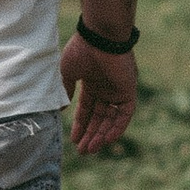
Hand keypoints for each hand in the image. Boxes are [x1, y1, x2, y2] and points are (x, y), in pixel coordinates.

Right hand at [60, 33, 138, 153]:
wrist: (99, 37)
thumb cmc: (81, 50)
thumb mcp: (67, 72)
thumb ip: (65, 90)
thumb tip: (60, 109)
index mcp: (92, 83)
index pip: (87, 110)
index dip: (80, 125)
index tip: (73, 140)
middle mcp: (106, 89)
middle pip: (99, 118)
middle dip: (90, 135)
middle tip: (82, 151)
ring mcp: (118, 90)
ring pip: (111, 119)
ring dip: (101, 135)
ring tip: (90, 149)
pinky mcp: (128, 91)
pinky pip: (125, 114)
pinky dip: (117, 127)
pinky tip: (106, 140)